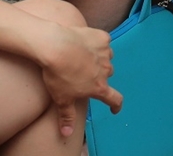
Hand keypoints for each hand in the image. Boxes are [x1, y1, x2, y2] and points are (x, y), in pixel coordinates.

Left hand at [38, 20, 122, 134]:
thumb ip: (67, 116)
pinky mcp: (102, 37)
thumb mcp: (61, 99)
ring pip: (107, 58)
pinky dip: (97, 44)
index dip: (116, 105)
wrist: (56, 46)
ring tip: (84, 57)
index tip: (114, 108)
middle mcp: (106, 70)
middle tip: (85, 74)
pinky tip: (85, 43)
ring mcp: (106, 52)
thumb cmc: (59, 75)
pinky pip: (103, 42)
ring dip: (99, 60)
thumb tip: (67, 133)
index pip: (114, 98)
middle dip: (99, 76)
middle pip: (108, 75)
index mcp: (99, 87)